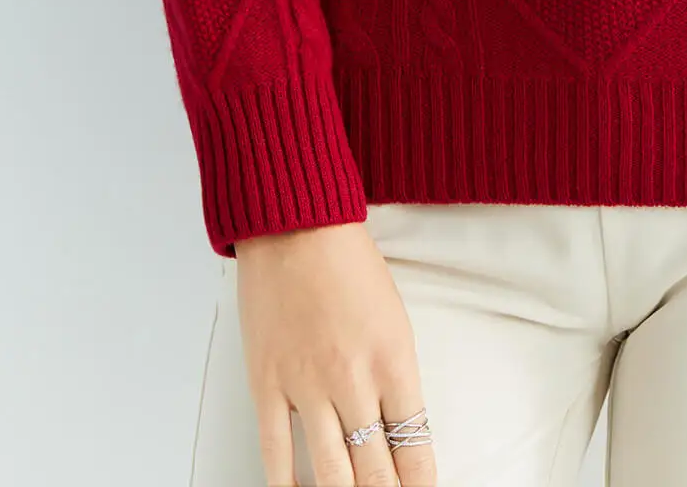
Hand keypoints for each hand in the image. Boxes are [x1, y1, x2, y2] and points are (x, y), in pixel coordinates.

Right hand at [234, 219, 436, 485]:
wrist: (295, 226)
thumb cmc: (348, 263)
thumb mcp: (393, 319)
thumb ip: (394, 378)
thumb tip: (396, 433)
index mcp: (394, 361)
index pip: (414, 449)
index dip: (420, 485)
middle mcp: (353, 381)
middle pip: (374, 472)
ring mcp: (306, 386)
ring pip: (329, 475)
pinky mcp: (267, 383)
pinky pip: (275, 452)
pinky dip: (286, 485)